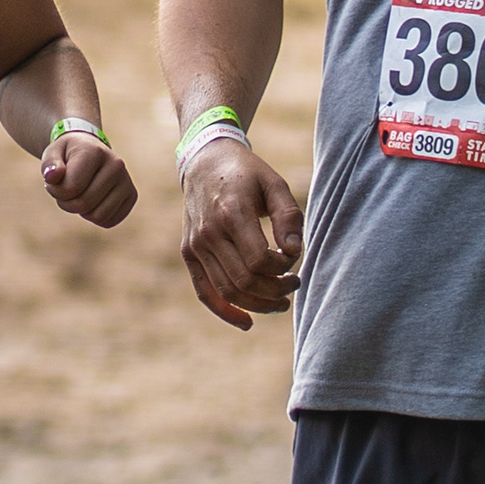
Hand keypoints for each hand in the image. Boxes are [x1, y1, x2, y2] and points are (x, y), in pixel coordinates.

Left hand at [39, 129, 136, 228]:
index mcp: (95, 152)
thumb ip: (49, 165)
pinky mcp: (132, 195)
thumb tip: (52, 177)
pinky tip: (92, 200)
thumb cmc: (67, 155)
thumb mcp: (52, 153)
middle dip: (67, 202)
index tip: (54, 181)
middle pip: (84, 204)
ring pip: (98, 216)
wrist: (89, 151)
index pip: (71, 188)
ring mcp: (127, 181)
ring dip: (81, 211)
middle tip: (65, 190)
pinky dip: (94, 216)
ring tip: (80, 193)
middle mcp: (116, 165)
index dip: (56, 191)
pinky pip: (108, 221)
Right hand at [177, 140, 304, 328]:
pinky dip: (224, 311)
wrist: (204, 162)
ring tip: (281, 303)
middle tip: (294, 285)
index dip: (283, 269)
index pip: (260, 261)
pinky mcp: (189, 253)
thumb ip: (289, 216)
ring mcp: (195, 245)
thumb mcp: (275, 183)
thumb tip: (295, 251)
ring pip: (227, 291)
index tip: (294, 260)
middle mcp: (209, 233)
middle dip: (275, 291)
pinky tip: (247, 322)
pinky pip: (204, 291)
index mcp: (231, 213)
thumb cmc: (246, 173)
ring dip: (258, 304)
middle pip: (244, 281)